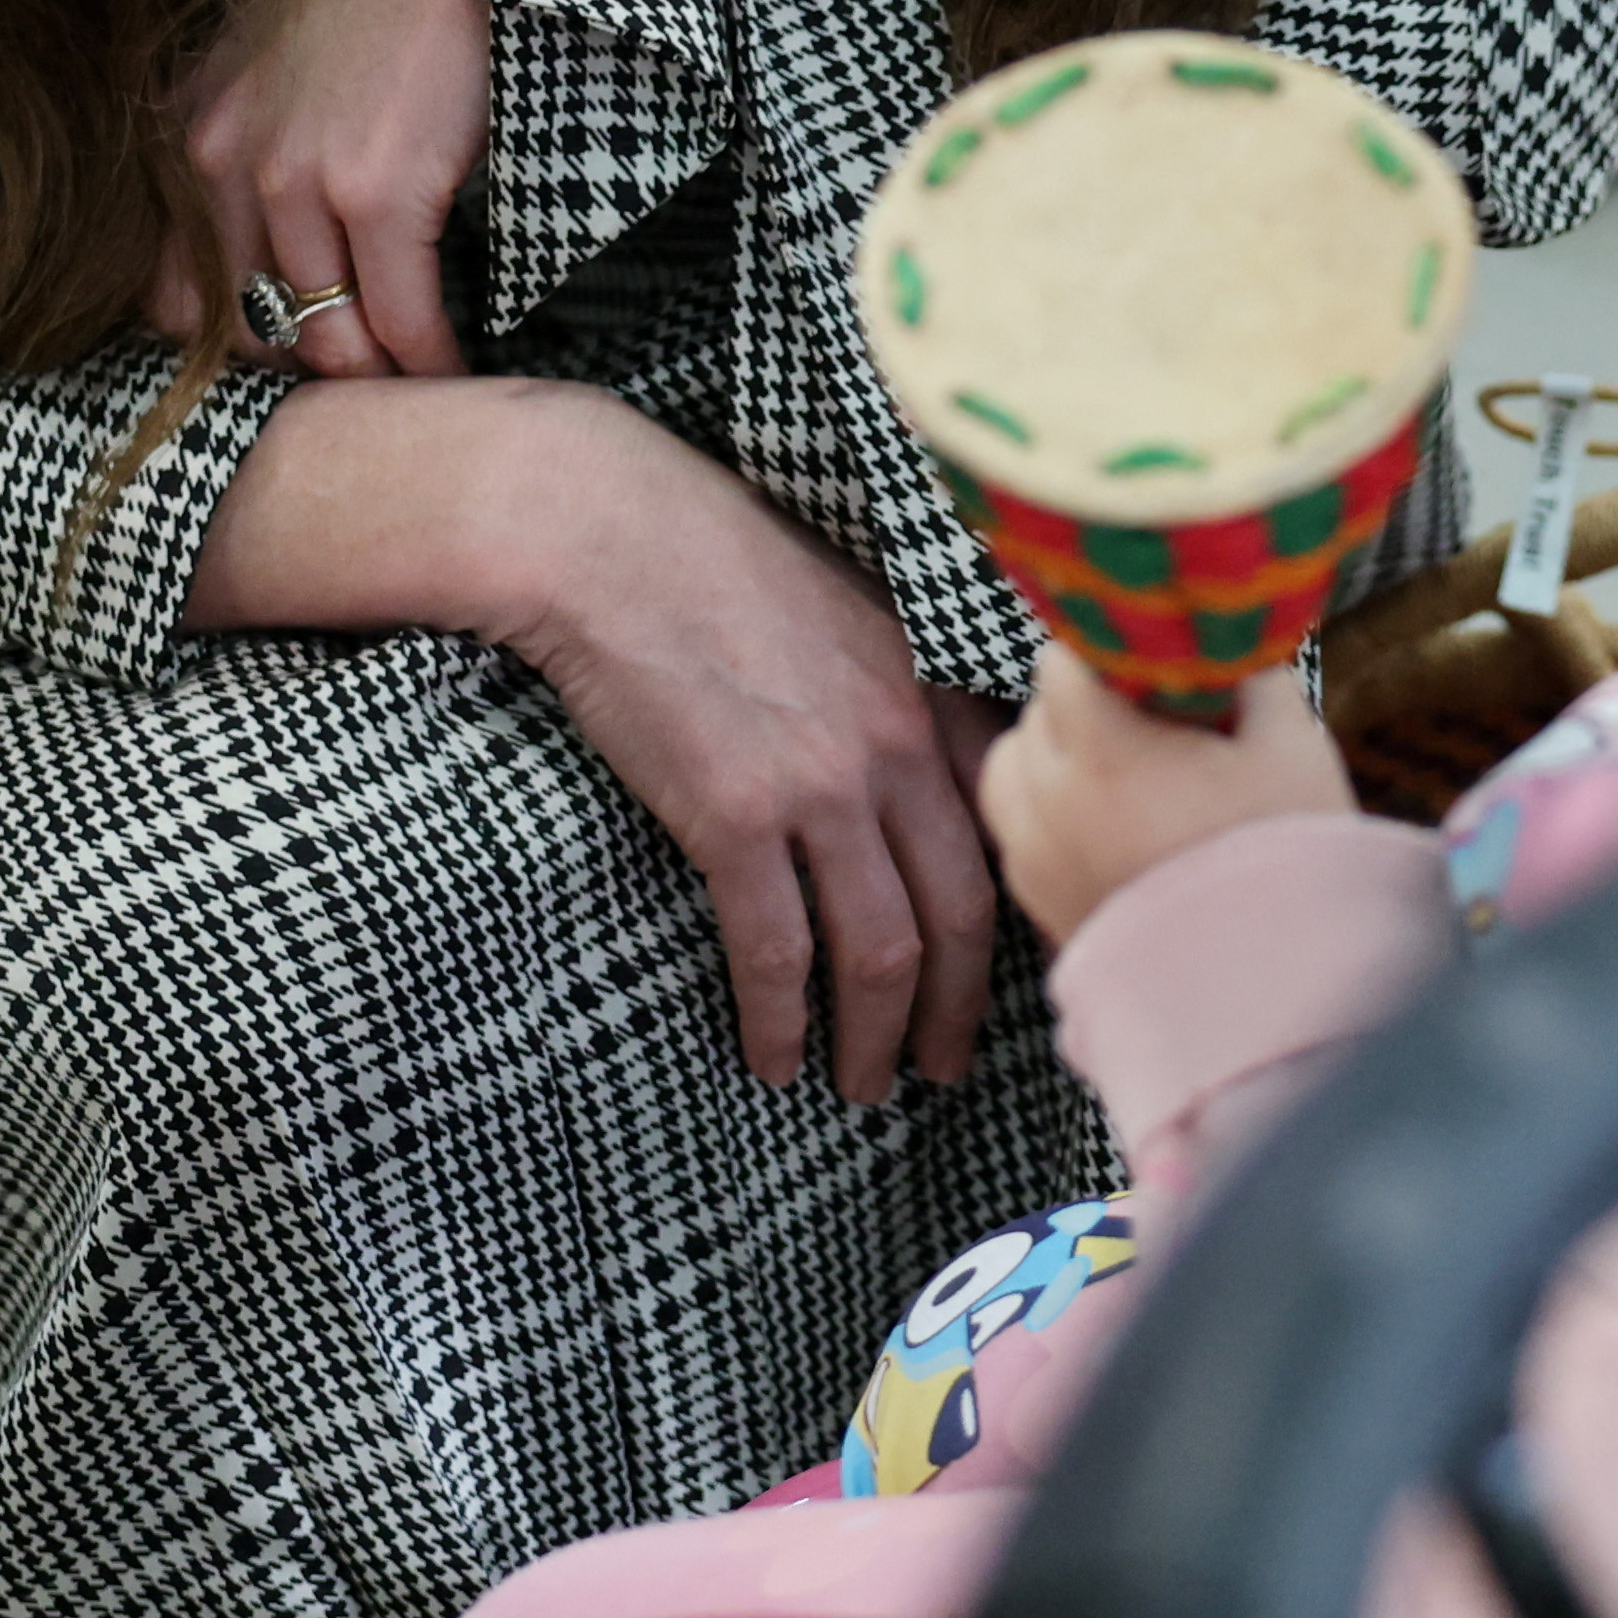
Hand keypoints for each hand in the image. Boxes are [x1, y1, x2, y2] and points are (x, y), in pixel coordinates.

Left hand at [153, 0, 487, 378]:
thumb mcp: (262, 54)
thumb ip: (239, 140)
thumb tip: (262, 250)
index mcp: (185, 133)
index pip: (170, 297)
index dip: (231, 345)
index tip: (288, 359)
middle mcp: (219, 164)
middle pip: (246, 331)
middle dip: (305, 375)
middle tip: (358, 394)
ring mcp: (295, 180)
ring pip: (324, 339)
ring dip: (376, 378)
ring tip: (414, 393)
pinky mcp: (378, 190)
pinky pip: (398, 316)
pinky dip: (430, 358)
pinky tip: (456, 366)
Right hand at [504, 407, 1009, 1093]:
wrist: (605, 533)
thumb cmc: (712, 561)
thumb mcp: (848, 612)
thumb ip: (898, 693)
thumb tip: (917, 776)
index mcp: (931, 695)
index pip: (1006, 834)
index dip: (1012, 924)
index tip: (1003, 980)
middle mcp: (897, 746)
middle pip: (961, 914)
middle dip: (957, 1011)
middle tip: (943, 1070)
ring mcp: (820, 784)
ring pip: (881, 951)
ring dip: (876, 1037)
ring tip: (861, 1084)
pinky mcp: (735, 815)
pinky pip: (777, 951)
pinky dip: (780, 1021)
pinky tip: (769, 1058)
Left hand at [978, 669, 1350, 941]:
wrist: (1278, 991)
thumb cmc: (1288, 856)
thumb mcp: (1291, 742)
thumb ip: (1245, 670)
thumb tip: (1220, 632)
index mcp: (1102, 750)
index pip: (1061, 659)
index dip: (1106, 649)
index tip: (1148, 661)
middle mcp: (1049, 803)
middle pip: (1035, 712)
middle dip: (1085, 704)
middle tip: (1151, 720)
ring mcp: (1035, 860)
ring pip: (1011, 770)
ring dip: (1053, 757)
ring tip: (1121, 772)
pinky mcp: (1039, 905)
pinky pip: (1020, 831)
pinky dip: (1050, 815)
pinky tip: (1114, 826)